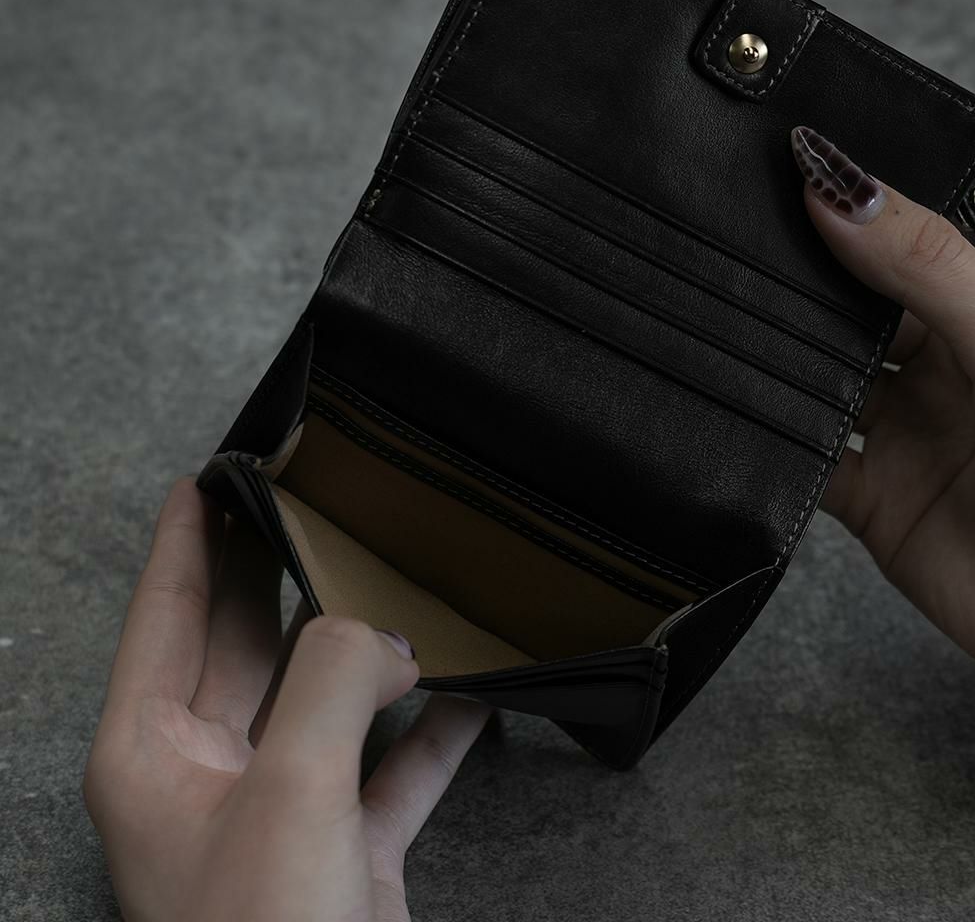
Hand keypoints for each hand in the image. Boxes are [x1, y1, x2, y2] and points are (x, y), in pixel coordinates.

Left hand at [84, 479, 489, 921]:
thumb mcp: (290, 793)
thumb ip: (336, 680)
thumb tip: (390, 633)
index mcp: (156, 752)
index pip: (170, 612)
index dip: (191, 537)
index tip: (215, 471)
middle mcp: (215, 773)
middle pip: (249, 639)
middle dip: (283, 569)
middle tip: (314, 495)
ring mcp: (285, 809)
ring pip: (329, 694)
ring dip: (373, 645)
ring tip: (407, 576)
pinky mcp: (348, 848)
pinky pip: (395, 762)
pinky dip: (434, 725)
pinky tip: (474, 684)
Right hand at [791, 125, 974, 787]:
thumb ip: (928, 266)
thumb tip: (840, 186)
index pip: (910, 229)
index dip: (851, 204)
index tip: (780, 172)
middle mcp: (954, 357)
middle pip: (854, 299)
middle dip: (802, 280)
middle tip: (732, 249)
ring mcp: (913, 426)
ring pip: (821, 372)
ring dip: (781, 355)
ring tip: (724, 323)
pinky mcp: (878, 494)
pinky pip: (808, 452)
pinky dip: (774, 434)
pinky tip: (745, 412)